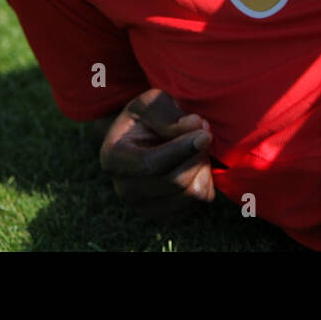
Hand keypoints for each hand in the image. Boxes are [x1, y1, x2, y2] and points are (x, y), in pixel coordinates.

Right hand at [98, 88, 215, 221]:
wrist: (143, 140)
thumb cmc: (147, 118)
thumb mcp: (151, 103)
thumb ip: (168, 113)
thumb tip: (194, 125)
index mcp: (114, 159)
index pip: (152, 164)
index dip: (182, 149)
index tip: (205, 133)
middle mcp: (125, 190)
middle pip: (175, 183)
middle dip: (196, 155)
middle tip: (204, 133)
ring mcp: (145, 207)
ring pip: (191, 194)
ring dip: (203, 166)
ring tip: (196, 147)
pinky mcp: (168, 216)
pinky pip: (201, 200)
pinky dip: (206, 179)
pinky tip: (195, 163)